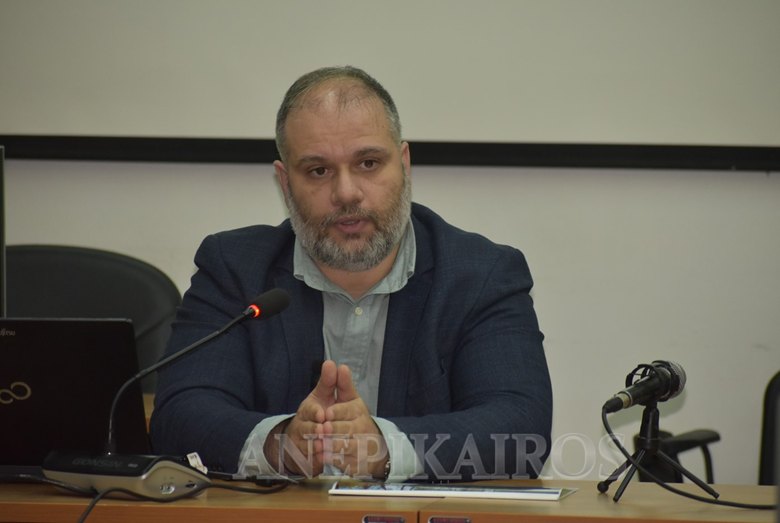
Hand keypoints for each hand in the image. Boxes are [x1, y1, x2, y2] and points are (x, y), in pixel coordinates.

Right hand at [264, 360, 338, 475]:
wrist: (305, 436)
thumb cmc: (317, 413)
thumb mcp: (324, 396)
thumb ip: (329, 381)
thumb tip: (331, 362)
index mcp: (308, 409)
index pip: (309, 409)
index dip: (315, 412)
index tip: (322, 413)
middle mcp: (302, 424)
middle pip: (306, 427)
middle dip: (315, 429)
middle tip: (325, 430)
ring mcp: (302, 441)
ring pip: (307, 443)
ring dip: (315, 445)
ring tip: (324, 445)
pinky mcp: (304, 456)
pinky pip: (308, 458)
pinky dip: (315, 459)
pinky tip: (322, 459)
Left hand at [322, 364, 388, 478]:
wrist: (370, 446)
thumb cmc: (353, 417)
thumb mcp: (347, 398)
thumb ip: (339, 383)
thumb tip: (335, 364)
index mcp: (357, 409)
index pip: (348, 409)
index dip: (337, 412)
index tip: (326, 413)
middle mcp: (361, 426)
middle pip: (347, 428)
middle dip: (334, 429)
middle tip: (323, 429)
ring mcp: (360, 444)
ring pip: (346, 445)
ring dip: (332, 445)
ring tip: (320, 444)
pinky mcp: (355, 461)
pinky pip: (344, 461)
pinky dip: (333, 460)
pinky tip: (323, 457)